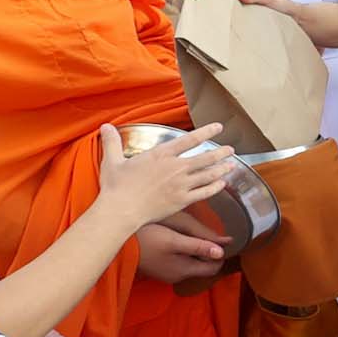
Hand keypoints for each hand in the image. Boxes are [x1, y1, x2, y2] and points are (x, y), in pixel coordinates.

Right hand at [95, 122, 234, 229]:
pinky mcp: (182, 201)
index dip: (206, 132)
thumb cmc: (116, 186)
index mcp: (161, 155)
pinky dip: (215, 187)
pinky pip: (204, 192)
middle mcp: (175, 167)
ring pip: (208, 174)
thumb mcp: (112, 160)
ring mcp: (181, 185)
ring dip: (222, 169)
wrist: (121, 209)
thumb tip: (105, 127)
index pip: (189, 140)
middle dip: (220, 152)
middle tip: (231, 149)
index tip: (218, 127)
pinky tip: (222, 184)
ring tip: (232, 164)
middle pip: (204, 157)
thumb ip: (112, 142)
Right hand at [134, 211, 225, 283]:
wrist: (117, 246)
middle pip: (202, 266)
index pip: (213, 268)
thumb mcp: (174, 240)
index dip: (221, 255)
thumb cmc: (147, 240)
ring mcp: (167, 273)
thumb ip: (198, 246)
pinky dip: (186, 252)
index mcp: (184, 270)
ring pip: (191, 263)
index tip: (224, 239)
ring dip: (197, 251)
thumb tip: (221, 252)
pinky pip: (180, 262)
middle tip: (212, 233)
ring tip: (197, 233)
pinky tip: (182, 238)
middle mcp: (178, 275)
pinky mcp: (159, 268)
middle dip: (210, 252)